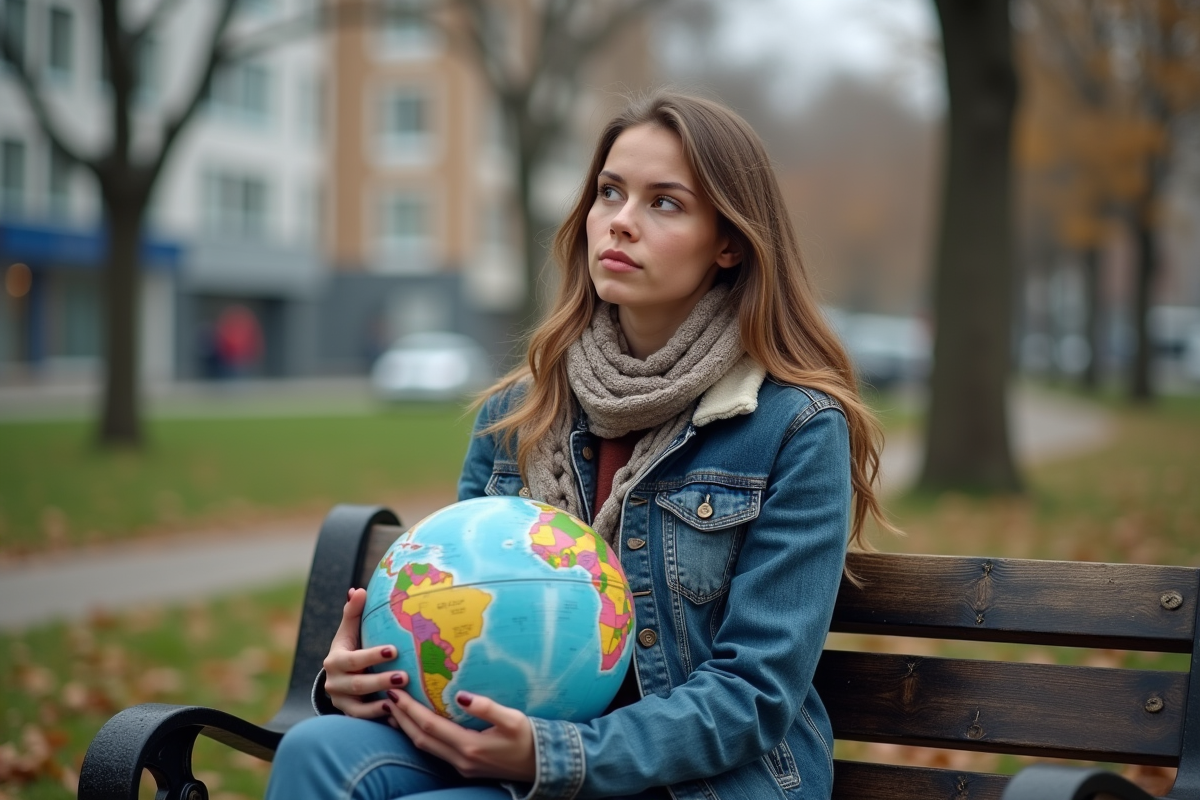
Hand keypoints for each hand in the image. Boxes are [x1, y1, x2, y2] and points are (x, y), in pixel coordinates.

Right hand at [322, 587, 409, 717]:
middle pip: (357, 684)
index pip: (352, 659)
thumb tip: (357, 590)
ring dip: (381, 705)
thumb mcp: (349, 632)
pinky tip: (398, 717)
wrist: (340, 679)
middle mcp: (334, 683)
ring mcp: (341, 703)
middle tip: (405, 677)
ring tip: (402, 699)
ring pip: (360, 707)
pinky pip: (364, 721)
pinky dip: (380, 719)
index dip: (371, 656)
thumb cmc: (351, 649)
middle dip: (381, 681)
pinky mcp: (349, 717)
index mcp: (334, 661)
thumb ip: (353, 613)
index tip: (393, 650)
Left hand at [385, 688, 535, 782]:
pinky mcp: (465, 767)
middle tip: (387, 698)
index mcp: (469, 746)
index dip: (410, 709)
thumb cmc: (529, 738)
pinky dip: (420, 736)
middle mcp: (460, 759)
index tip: (395, 692)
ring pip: (425, 747)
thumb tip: (461, 695)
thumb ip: (487, 707)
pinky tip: (417, 725)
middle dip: (401, 717)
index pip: (429, 725)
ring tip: (395, 710)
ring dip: (407, 728)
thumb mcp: (513, 719)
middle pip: (420, 738)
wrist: (542, 766)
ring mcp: (461, 766)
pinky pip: (434, 750)